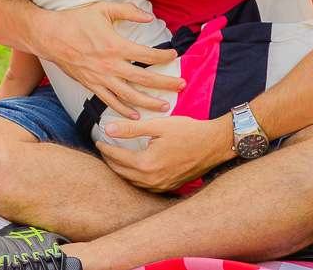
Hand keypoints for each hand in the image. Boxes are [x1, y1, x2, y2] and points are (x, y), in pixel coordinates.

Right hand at [39, 3, 180, 118]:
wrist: (50, 36)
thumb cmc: (76, 20)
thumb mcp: (103, 9)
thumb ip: (128, 11)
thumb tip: (150, 16)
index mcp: (116, 46)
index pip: (148, 55)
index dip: (165, 57)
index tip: (174, 56)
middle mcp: (110, 65)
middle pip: (145, 79)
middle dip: (166, 84)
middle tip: (182, 86)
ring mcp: (101, 78)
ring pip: (130, 96)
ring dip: (150, 103)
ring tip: (165, 106)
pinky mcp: (91, 85)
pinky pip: (110, 101)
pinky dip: (124, 110)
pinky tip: (136, 115)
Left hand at [96, 116, 228, 192]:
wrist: (214, 144)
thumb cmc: (188, 131)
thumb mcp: (158, 125)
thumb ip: (131, 128)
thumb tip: (108, 129)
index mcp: (147, 164)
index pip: (117, 158)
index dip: (105, 149)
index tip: (98, 141)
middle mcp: (152, 180)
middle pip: (122, 172)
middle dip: (110, 161)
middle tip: (103, 151)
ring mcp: (162, 186)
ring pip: (132, 182)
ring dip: (121, 171)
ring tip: (114, 160)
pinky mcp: (170, 188)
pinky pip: (145, 186)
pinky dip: (135, 178)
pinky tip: (133, 170)